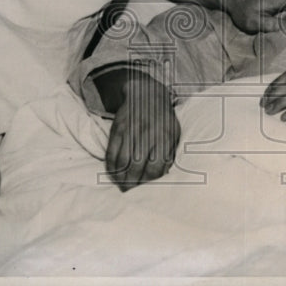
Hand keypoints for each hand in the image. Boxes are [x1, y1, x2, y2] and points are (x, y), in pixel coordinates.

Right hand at [106, 71, 179, 191]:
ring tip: (122, 187)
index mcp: (164, 136)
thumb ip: (170, 153)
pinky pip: (111, 152)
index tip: (146, 190)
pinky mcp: (118, 128)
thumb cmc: (163, 119)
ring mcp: (131, 130)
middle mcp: (147, 133)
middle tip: (130, 192)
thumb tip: (164, 177)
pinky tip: (114, 174)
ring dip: (121, 178)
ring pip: (123, 161)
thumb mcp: (174, 133)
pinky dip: (111, 167)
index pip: (156, 167)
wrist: (146, 93)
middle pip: (137, 166)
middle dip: (133, 183)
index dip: (149, 182)